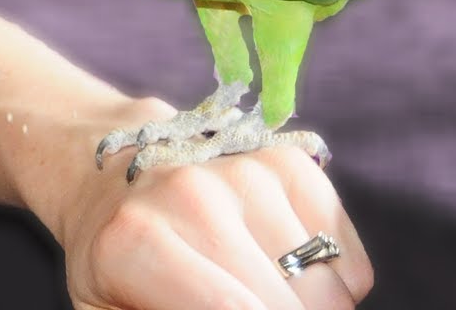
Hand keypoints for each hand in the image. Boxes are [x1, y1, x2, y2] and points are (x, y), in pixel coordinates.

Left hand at [59, 144, 372, 309]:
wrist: (107, 173)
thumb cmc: (110, 259)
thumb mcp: (106, 306)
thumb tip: (226, 307)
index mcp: (136, 241)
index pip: (231, 309)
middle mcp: (192, 195)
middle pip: (288, 305)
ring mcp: (245, 170)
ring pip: (328, 291)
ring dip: (309, 307)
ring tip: (258, 295)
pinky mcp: (288, 160)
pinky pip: (349, 259)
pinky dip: (331, 281)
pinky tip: (283, 268)